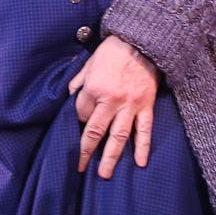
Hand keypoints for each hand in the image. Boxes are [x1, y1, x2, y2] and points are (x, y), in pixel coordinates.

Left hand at [67, 35, 157, 179]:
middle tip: (79, 167)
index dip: (77, 119)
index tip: (76, 125)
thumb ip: (79, 80)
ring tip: (104, 174)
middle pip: (95, 131)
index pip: (81, 112)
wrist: (141, 40)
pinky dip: (143, 147)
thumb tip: (70, 95)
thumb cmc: (113, 50)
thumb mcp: (90, 62)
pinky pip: (144, 130)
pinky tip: (140, 163)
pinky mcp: (146, 106)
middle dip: (85, 150)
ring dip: (111, 157)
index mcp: (94, 88)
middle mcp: (111, 100)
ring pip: (118, 137)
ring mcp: (130, 105)